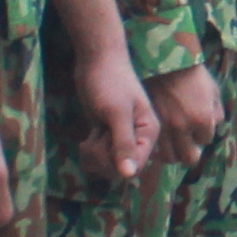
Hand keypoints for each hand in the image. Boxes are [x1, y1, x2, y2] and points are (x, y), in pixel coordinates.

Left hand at [74, 54, 163, 188]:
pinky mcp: (106, 137)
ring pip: (106, 166)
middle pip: (119, 170)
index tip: (105, 143)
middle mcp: (137, 139)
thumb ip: (123, 143)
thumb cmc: (110, 82)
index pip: (136, 166)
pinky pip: (97, 159)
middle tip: (96, 136)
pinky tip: (88, 137)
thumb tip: (129, 175)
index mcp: (148, 133)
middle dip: (102, 158)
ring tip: (91, 136)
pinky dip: (89, 152)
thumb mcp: (116, 112)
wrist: (96, 61)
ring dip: (93, 155)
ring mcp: (121, 139)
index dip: (117, 163)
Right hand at [155, 63, 225, 165]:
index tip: (199, 125)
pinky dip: (158, 149)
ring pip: (169, 158)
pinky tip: (160, 142)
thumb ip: (217, 112)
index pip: (205, 141)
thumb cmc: (193, 74)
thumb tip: (214, 126)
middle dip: (190, 152)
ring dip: (174, 153)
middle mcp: (183, 127)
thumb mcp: (213, 90)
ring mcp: (164, 127)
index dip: (203, 134)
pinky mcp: (150, 124)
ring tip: (174, 145)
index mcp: (202, 119)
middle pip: (188, 158)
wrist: (165, 61)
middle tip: (188, 145)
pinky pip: (154, 147)